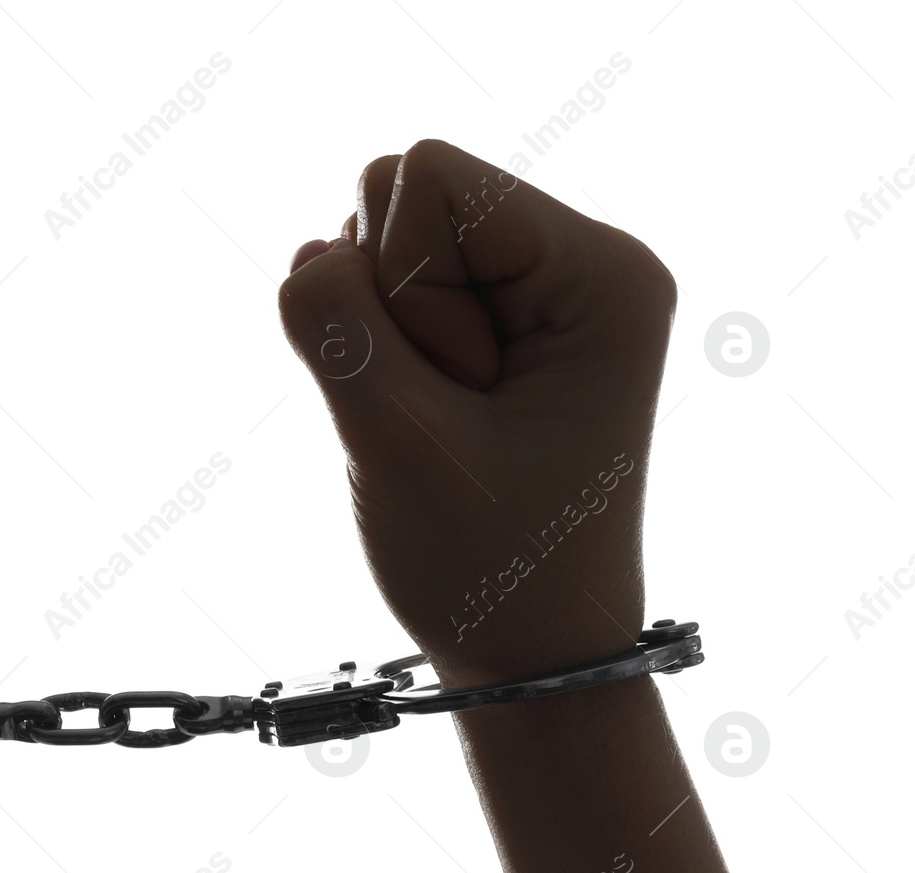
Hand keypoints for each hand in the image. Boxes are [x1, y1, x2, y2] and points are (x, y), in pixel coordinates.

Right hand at [278, 141, 675, 686]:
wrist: (531, 654)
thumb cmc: (488, 568)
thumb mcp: (396, 442)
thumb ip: (335, 327)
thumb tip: (311, 254)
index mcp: (603, 271)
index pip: (430, 177)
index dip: (399, 282)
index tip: (456, 390)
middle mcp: (583, 261)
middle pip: (403, 196)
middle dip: (389, 305)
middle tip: (448, 413)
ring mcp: (540, 292)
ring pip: (385, 241)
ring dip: (381, 335)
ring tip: (441, 425)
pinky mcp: (498, 326)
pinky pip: (391, 290)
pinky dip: (382, 351)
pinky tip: (427, 419)